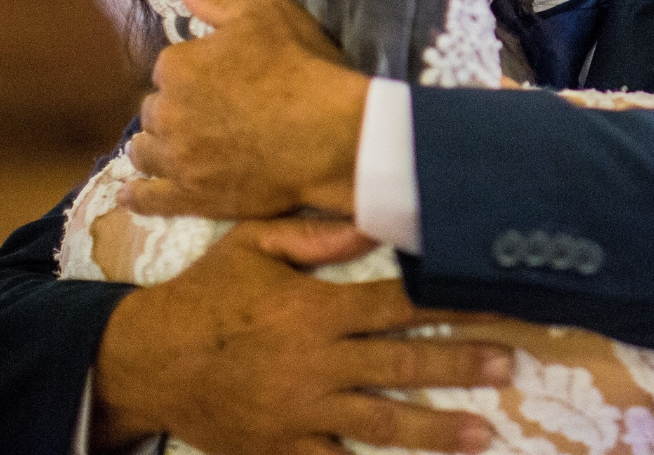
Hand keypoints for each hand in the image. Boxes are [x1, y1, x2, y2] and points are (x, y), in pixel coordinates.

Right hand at [92, 219, 512, 454]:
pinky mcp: (282, 448)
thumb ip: (313, 233)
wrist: (142, 361)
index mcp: (315, 309)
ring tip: (485, 434)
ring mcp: (301, 411)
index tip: (500, 307)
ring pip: (381, 420)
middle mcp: (316, 361)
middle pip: (403, 362)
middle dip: (462, 365)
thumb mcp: (250, 246)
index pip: (400, 304)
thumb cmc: (204, 296)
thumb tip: (373, 221)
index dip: (453, 305)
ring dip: (436, 428)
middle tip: (511, 366)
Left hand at [126, 0, 368, 218]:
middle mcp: (167, 113)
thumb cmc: (303, 68)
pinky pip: (151, 199)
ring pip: (146, 152)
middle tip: (210, 112)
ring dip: (157, 146)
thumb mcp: (267, 14)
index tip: (221, 77)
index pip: (168, 67)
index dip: (194, 71)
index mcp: (178, 65)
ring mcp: (178, 158)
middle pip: (156, 110)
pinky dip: (139, 196)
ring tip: (174, 147)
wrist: (332, 135)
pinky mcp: (192, 196)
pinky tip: (133, 195)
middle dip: (175, 109)